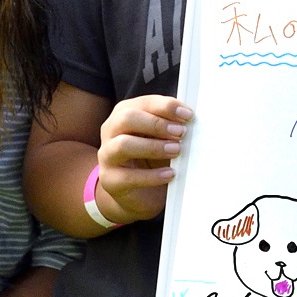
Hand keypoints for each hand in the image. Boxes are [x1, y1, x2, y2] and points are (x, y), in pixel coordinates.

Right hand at [93, 96, 192, 224]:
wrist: (139, 193)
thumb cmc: (152, 159)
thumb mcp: (162, 138)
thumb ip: (171, 125)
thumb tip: (189, 117)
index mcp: (124, 114)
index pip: (143, 103)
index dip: (166, 107)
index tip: (188, 115)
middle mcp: (111, 131)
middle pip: (127, 118)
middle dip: (157, 124)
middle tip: (180, 133)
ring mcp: (107, 156)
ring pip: (123, 145)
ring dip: (153, 147)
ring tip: (175, 151)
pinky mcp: (110, 180)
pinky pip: (128, 176)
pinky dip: (152, 175)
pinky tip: (170, 174)